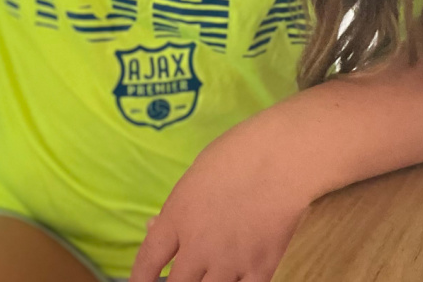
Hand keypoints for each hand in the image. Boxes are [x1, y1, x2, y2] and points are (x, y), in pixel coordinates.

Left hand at [129, 125, 312, 281]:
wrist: (283, 158)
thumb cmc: (237, 153)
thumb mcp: (195, 175)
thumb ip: (176, 208)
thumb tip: (156, 228)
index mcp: (176, 218)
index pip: (147, 262)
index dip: (139, 279)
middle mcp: (198, 247)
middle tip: (179, 280)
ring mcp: (230, 261)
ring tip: (209, 278)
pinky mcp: (260, 268)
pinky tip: (236, 281)